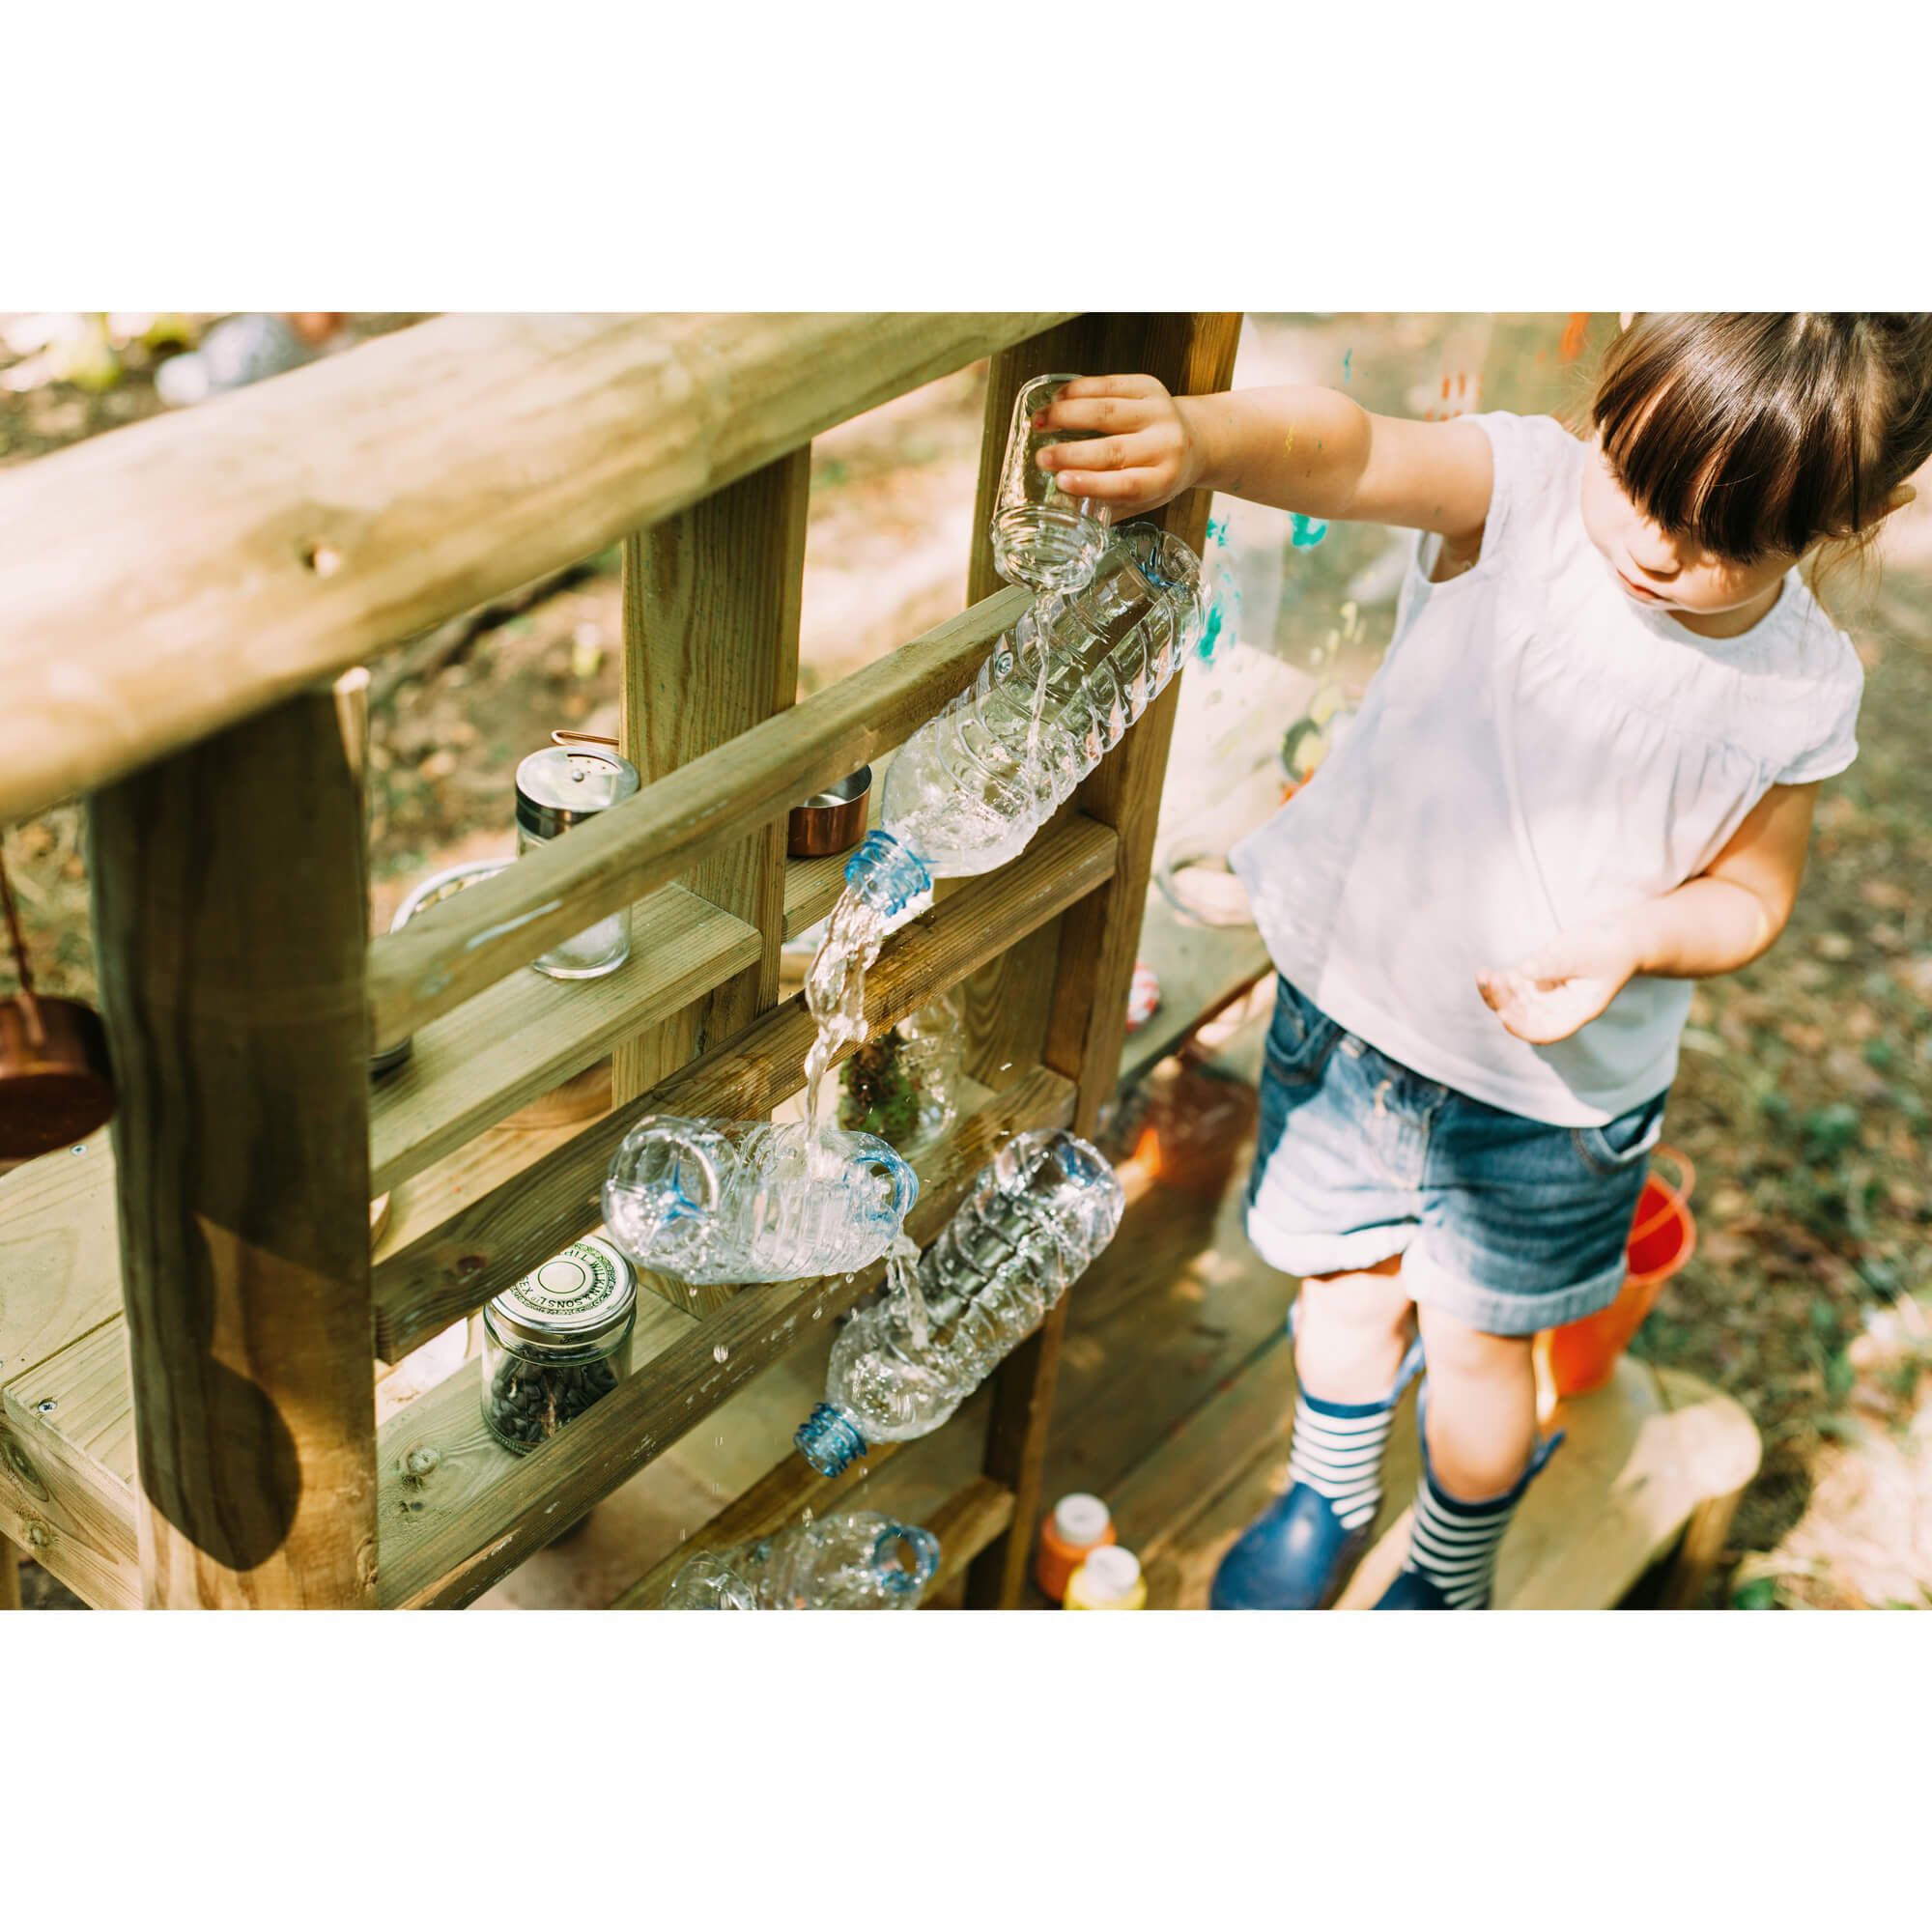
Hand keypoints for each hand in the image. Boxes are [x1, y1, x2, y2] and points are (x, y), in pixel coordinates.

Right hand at [1031, 374, 1201, 516]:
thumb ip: (1107, 505)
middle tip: (1042, 458)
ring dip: (1067, 415)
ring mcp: (1159, 412)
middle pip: (1114, 449)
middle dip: (1072, 453)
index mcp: (1163, 479)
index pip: (1127, 484)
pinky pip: (1110, 384)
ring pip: (1107, 411)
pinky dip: (1079, 390)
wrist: (1194, 440)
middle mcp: (1165, 444)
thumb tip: (1062, 512)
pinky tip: (1057, 398)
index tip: (1061, 482)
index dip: (1092, 483)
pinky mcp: (1149, 386)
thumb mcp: (1142, 499)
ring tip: (1039, 422)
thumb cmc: (1159, 475)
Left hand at [1476, 921, 1640, 1044]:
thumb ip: (1554, 964)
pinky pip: (1511, 987)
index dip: (1523, 1027)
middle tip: (1490, 981)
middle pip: (1524, 1017)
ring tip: (1483, 975)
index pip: (1547, 1030)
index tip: (1503, 1015)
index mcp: (1577, 1011)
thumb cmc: (1608, 948)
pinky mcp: (1536, 979)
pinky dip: (1497, 982)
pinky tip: (1485, 972)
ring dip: (1495, 993)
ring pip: (1513, 1003)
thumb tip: (1524, 970)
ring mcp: (1546, 995)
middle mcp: (1559, 1008)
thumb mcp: (1584, 955)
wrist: (1617, 936)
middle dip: (1504, 1002)